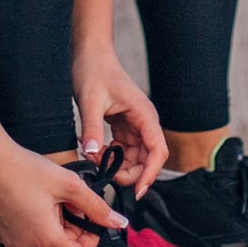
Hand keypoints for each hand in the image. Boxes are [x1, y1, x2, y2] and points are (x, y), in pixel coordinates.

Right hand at [0, 142, 128, 246]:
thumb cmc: (26, 170)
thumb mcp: (69, 184)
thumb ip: (97, 206)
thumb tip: (118, 223)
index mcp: (46, 240)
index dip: (91, 238)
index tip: (87, 215)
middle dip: (72, 225)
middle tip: (66, 198)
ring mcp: (12, 244)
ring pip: (47, 242)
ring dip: (55, 223)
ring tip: (48, 197)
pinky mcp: (3, 236)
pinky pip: (29, 237)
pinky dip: (37, 222)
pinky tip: (32, 199)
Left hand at [73, 43, 167, 187]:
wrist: (91, 54)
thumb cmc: (94, 71)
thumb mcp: (90, 101)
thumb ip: (92, 128)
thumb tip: (91, 154)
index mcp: (144, 115)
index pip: (157, 151)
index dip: (150, 174)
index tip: (137, 191)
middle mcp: (144, 122)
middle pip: (148, 160)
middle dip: (129, 173)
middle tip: (105, 175)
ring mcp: (135, 125)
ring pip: (135, 158)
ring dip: (118, 165)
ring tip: (95, 158)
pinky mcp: (124, 127)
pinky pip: (123, 151)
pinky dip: (111, 157)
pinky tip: (95, 151)